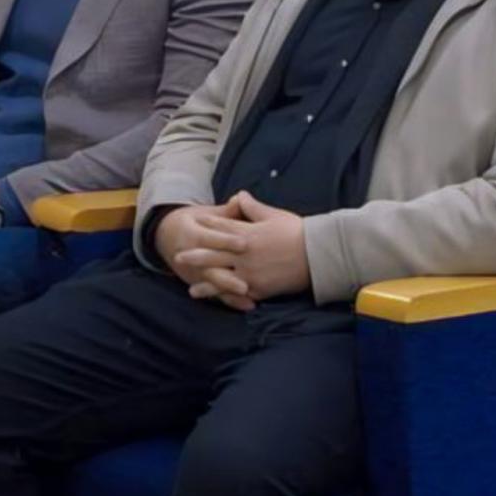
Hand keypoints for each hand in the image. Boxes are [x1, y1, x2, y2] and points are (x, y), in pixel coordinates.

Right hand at [155, 203, 249, 306]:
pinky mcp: (197, 282)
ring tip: (247, 297)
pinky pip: (214, 294)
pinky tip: (247, 305)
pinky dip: (230, 300)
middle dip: (226, 277)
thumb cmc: (194, 222)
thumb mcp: (206, 213)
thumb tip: (240, 199)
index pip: (210, 238)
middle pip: (209, 267)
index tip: (245, 244)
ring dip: (229, 292)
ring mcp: (193, 272)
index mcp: (193, 233)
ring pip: (211, 284)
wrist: (166, 236)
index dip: (226, 241)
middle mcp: (190, 256)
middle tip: (245, 285)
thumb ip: (225, 211)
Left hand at [168, 191, 309, 309]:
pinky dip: (226, 298)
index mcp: (248, 234)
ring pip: (222, 278)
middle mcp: (245, 254)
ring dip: (205, 282)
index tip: (195, 223)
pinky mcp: (259, 289)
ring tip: (191, 289)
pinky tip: (218, 301)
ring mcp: (250, 273)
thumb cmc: (298, 232)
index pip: (223, 229)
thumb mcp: (274, 216)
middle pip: (214, 254)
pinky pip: (238, 294)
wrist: (317, 255)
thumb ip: (253, 208)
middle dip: (196, 256)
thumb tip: (239, 195)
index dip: (208, 225)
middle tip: (178, 257)